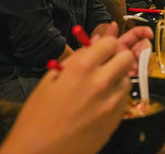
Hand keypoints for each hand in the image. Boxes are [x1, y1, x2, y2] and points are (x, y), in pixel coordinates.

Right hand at [0, 37, 133, 153]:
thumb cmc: (37, 116)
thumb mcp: (49, 80)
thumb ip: (74, 61)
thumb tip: (91, 47)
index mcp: (82, 68)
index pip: (110, 43)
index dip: (106, 46)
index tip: (101, 51)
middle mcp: (102, 82)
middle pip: (126, 58)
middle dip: (117, 58)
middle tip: (105, 66)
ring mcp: (112, 103)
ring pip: (127, 80)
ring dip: (117, 79)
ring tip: (101, 88)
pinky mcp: (116, 120)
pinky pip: (124, 100)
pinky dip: (116, 98)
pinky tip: (100, 104)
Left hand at [92, 22, 153, 75]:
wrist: (95, 79)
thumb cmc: (96, 64)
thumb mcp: (99, 48)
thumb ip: (107, 37)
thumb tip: (113, 24)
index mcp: (123, 44)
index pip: (137, 34)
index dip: (144, 31)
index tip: (150, 34)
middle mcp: (130, 52)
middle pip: (144, 45)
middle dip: (143, 49)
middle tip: (137, 55)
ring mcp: (134, 63)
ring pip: (145, 58)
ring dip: (142, 61)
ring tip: (132, 67)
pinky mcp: (135, 74)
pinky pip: (143, 71)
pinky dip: (140, 71)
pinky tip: (132, 73)